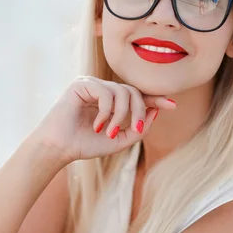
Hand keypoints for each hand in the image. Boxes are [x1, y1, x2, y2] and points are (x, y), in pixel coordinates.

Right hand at [32, 76, 176, 163]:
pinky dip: (106, 112)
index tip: (172, 105)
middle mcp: (103, 89)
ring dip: (121, 115)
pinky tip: (97, 125)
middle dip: (139, 111)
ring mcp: (92, 85)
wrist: (60, 149)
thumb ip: (138, 128)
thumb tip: (155, 112)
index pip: (137, 95)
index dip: (154, 99)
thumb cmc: (85, 145)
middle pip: (133, 92)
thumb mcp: (119, 140)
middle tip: (134, 129)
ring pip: (122, 92)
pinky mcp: (81, 84)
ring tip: (109, 132)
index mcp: (111, 101)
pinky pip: (106, 93)